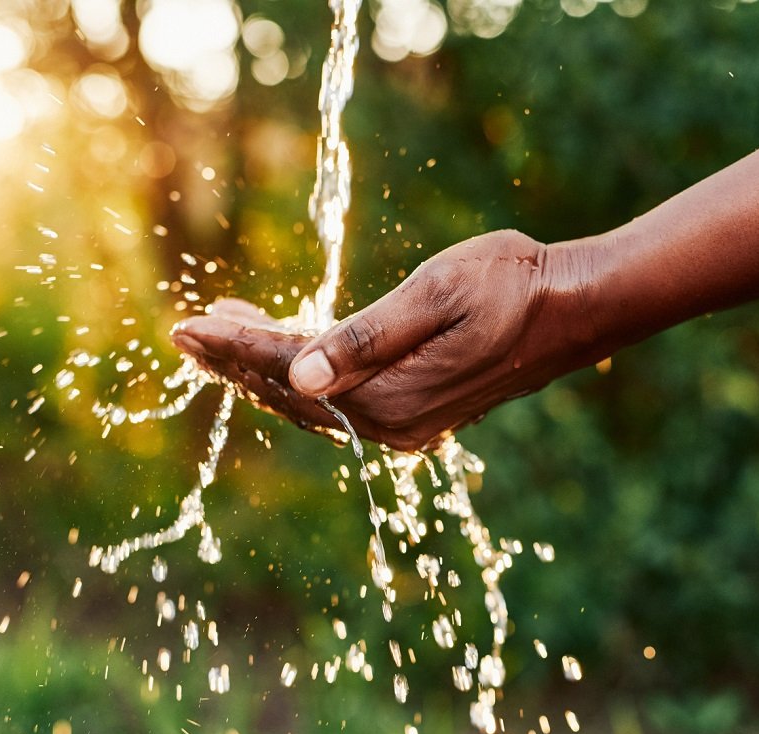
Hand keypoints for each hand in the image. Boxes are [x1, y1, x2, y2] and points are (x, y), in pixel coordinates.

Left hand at [171, 230, 602, 450]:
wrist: (575, 308)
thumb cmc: (511, 284)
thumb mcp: (435, 295)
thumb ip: (365, 337)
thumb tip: (298, 373)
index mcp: (389, 396)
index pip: (287, 371)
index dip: (233, 347)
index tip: (183, 325)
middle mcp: (391, 424)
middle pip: (289, 395)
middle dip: (234, 362)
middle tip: (184, 332)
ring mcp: (405, 425)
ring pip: (310, 401)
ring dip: (262, 369)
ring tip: (220, 335)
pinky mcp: (416, 413)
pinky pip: (339, 401)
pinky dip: (301, 375)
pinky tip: (285, 350)